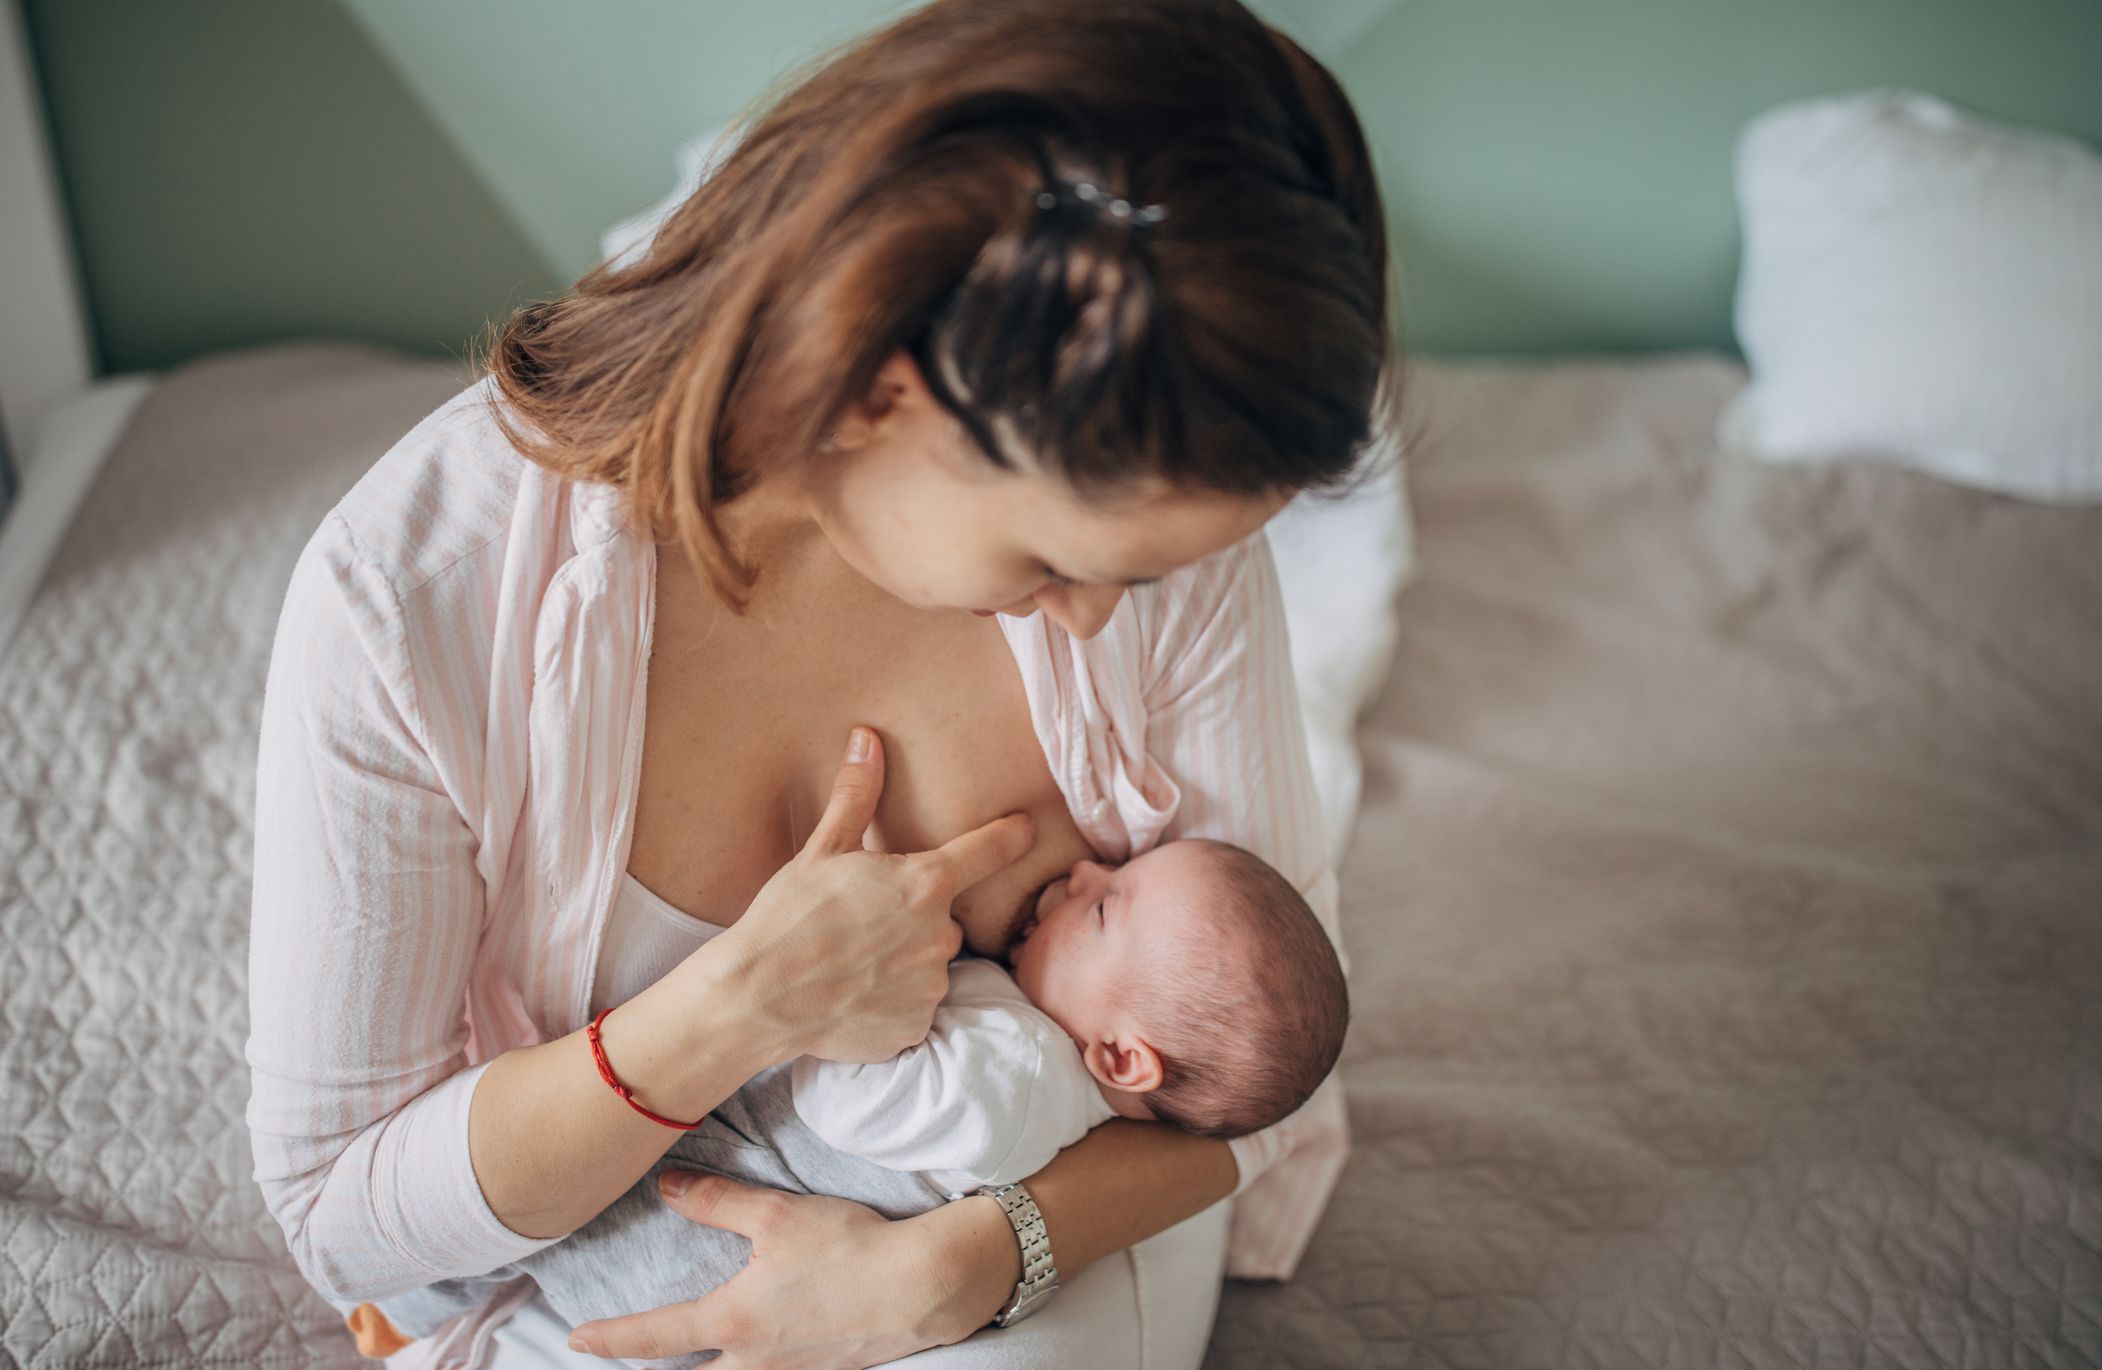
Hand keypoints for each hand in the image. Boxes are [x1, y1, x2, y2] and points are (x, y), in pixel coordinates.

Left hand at [565, 1173, 1021, 1367]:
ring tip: (691, 1360)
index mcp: (733, 1322)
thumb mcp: (776, 1215)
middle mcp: (754, 1361)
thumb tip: (666, 1187)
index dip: (610, 1339)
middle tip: (626, 1362)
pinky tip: (761, 1354)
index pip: (655, 1338)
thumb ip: (717, 1203)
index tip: (577, 1339)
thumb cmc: (849, 1247)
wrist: (922, 1287)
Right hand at [709, 727, 1035, 1065]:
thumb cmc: (788, 916)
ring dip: (904, 960)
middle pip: (943, 918)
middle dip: (915, 917)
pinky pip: (913, 1006)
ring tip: (854, 961)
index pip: (988, 850)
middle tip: (865, 922)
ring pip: (929, 964)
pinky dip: (891, 1000)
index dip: (1010, 836)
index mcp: (924, 884)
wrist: (758, 996)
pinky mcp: (914, 1028)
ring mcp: (929, 987)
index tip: (1026, 828)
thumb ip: (856, 796)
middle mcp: (939, 936)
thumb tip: (867, 739)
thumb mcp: (821, 851)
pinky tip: (854, 993)